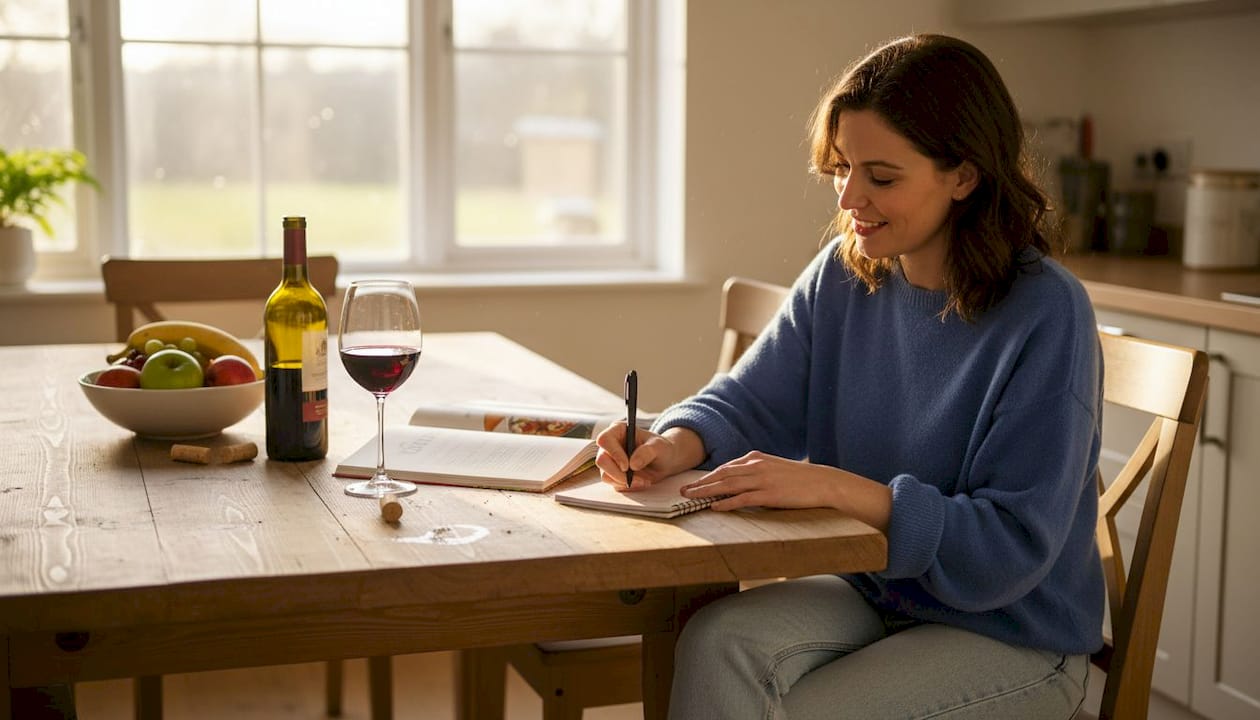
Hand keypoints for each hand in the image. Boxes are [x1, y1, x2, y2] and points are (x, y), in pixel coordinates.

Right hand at [594, 423, 702, 489]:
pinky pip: (613, 484)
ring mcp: (610, 461)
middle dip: (618, 473)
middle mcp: (610, 445)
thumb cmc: (661, 448)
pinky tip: (641, 482)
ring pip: (605, 475)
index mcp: (617, 431)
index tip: (627, 466)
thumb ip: (647, 452)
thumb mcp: (659, 447)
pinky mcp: (613, 474)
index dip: (613, 453)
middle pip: (601, 460)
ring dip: (624, 482)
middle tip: (635, 478)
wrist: (665, 461)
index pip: (604, 440)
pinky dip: (627, 486)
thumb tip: (633, 464)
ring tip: (644, 480)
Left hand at [680, 451, 891, 530]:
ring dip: (706, 492)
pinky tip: (714, 506)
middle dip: (700, 483)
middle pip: (721, 474)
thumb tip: (740, 484)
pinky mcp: (769, 494)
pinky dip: (726, 502)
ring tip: (690, 498)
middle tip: (682, 490)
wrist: (824, 482)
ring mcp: (762, 479)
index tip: (693, 482)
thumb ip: (757, 473)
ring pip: (727, 485)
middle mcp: (756, 466)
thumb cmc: (800, 479)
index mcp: (756, 458)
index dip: (708, 476)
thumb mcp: (775, 469)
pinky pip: (742, 498)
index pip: (726, 467)